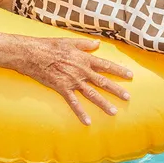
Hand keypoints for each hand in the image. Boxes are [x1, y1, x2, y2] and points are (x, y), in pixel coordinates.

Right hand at [16, 37, 132, 124]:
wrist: (33, 54)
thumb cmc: (50, 46)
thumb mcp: (69, 41)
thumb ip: (85, 44)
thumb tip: (97, 44)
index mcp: (84, 59)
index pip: (106, 65)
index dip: (119, 70)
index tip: (130, 75)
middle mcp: (82, 71)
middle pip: (103, 82)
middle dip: (116, 90)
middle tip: (128, 97)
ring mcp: (73, 81)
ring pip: (92, 94)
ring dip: (103, 103)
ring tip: (113, 111)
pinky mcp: (62, 88)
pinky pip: (73, 103)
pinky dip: (80, 112)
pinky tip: (87, 121)